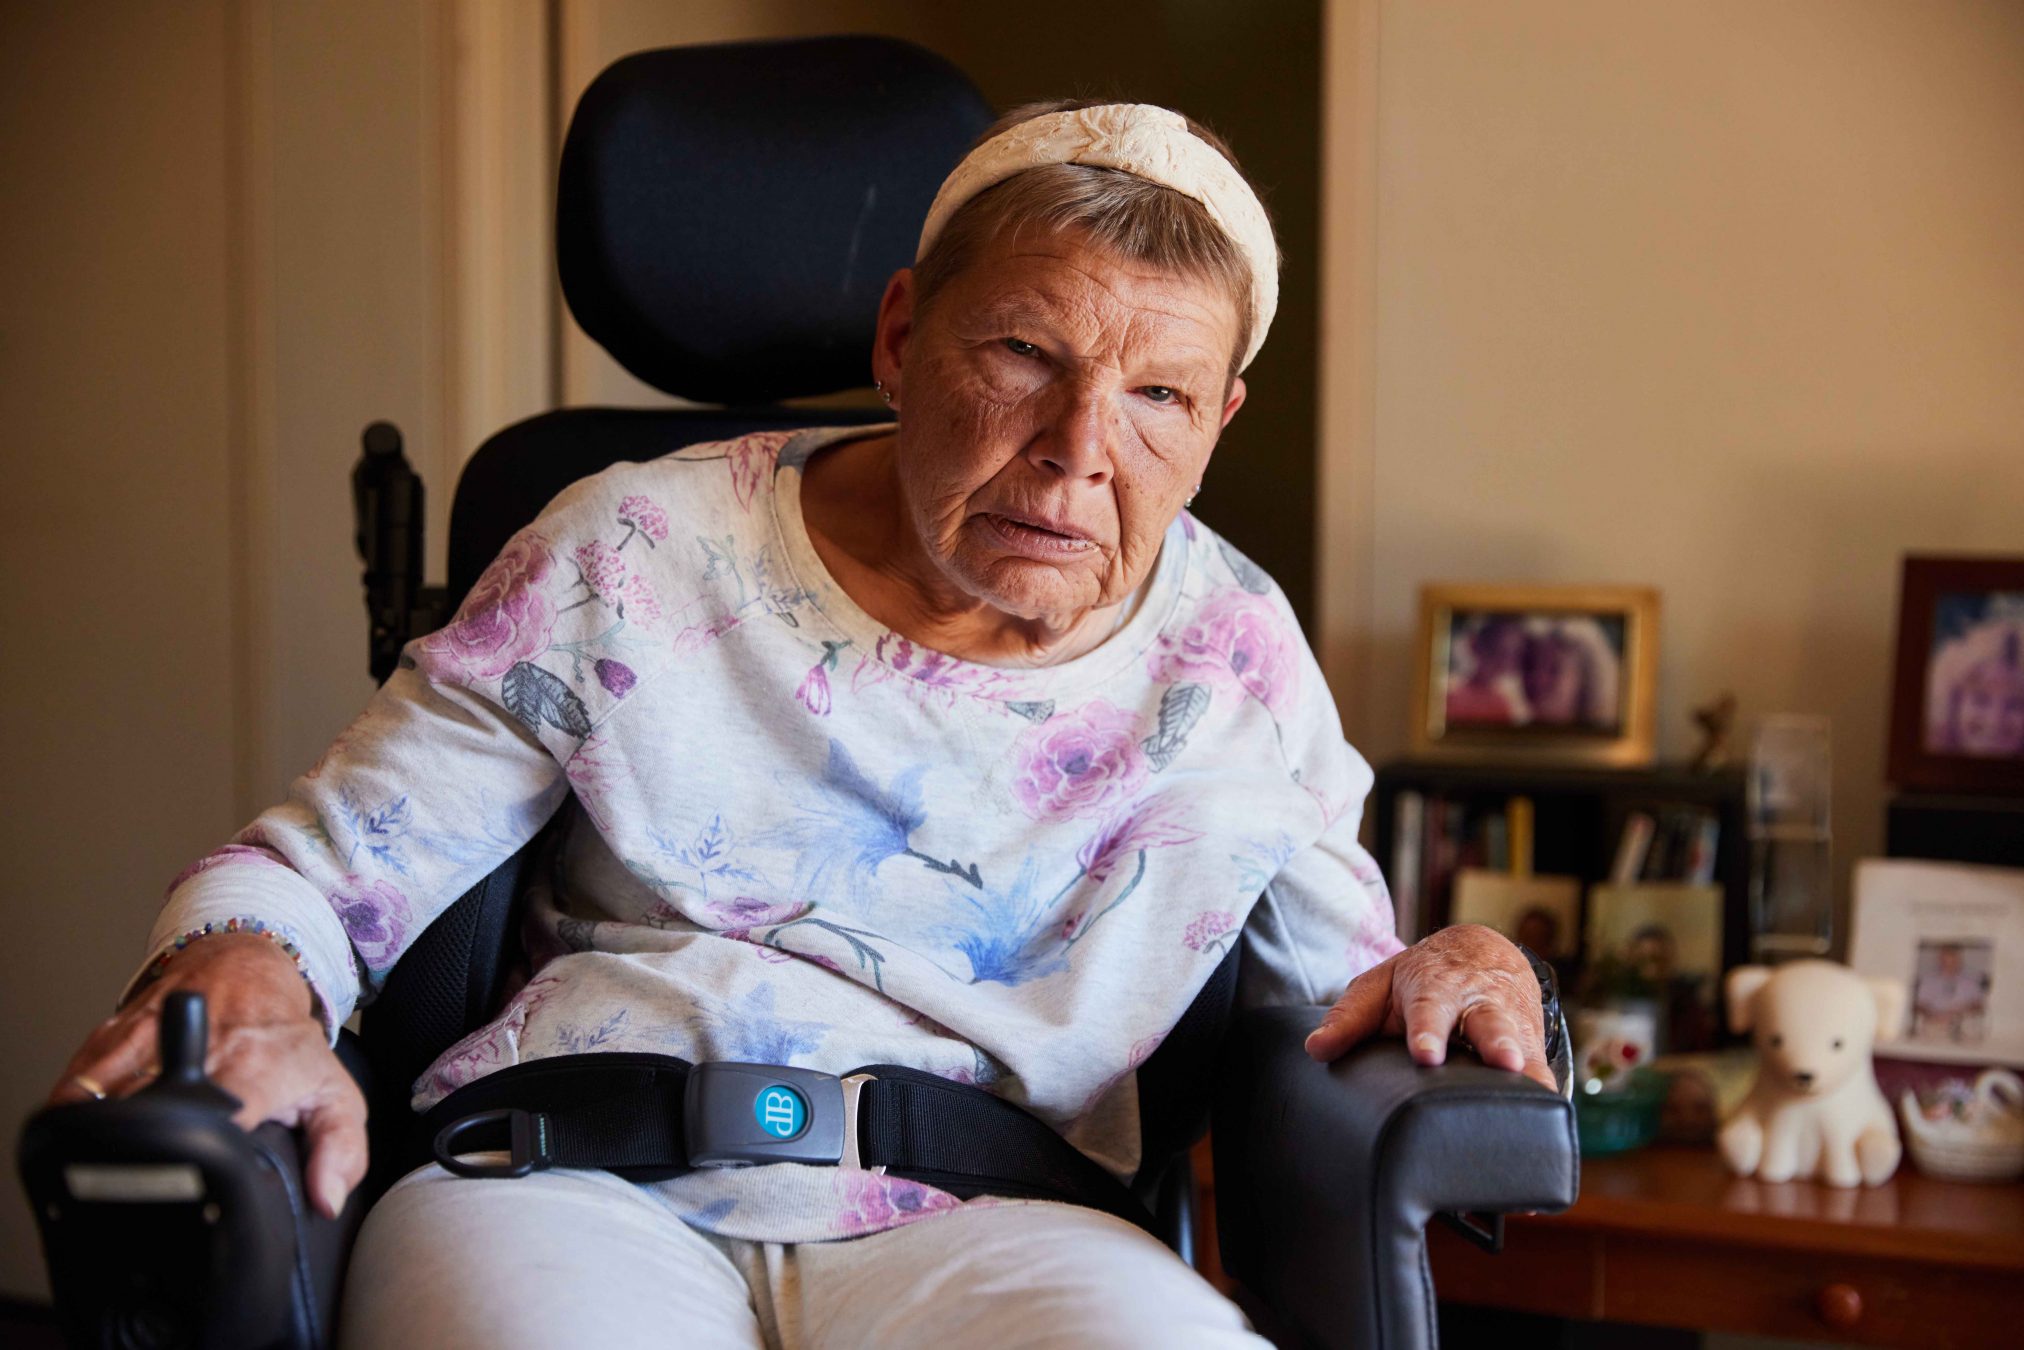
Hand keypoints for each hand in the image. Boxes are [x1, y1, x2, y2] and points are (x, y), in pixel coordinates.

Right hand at [47, 932, 367, 1218]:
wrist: (246, 968)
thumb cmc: (284, 1040)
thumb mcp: (333, 1093)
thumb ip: (341, 1149)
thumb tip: (327, 1199)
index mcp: (253, 1069)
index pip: (220, 1120)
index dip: (201, 1157)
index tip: (191, 1187)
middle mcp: (199, 1049)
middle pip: (148, 1114)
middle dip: (138, 1157)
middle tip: (137, 1188)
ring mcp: (148, 1038)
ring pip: (99, 1097)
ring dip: (95, 1139)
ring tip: (102, 1171)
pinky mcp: (111, 1034)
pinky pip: (76, 1080)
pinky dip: (72, 1113)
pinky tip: (77, 1139)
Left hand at [1303, 923, 1554, 1090]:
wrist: (1485, 954)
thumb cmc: (1422, 980)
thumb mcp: (1381, 986)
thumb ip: (1350, 1017)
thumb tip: (1316, 1049)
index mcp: (1436, 987)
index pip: (1430, 1008)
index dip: (1428, 1031)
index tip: (1426, 1055)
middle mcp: (1480, 1005)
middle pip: (1490, 1023)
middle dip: (1498, 1043)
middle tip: (1503, 1062)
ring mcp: (1513, 1028)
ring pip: (1526, 1049)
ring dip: (1531, 1073)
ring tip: (1536, 1099)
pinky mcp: (1536, 1052)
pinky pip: (1543, 1079)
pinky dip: (1547, 1107)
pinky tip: (1547, 1140)